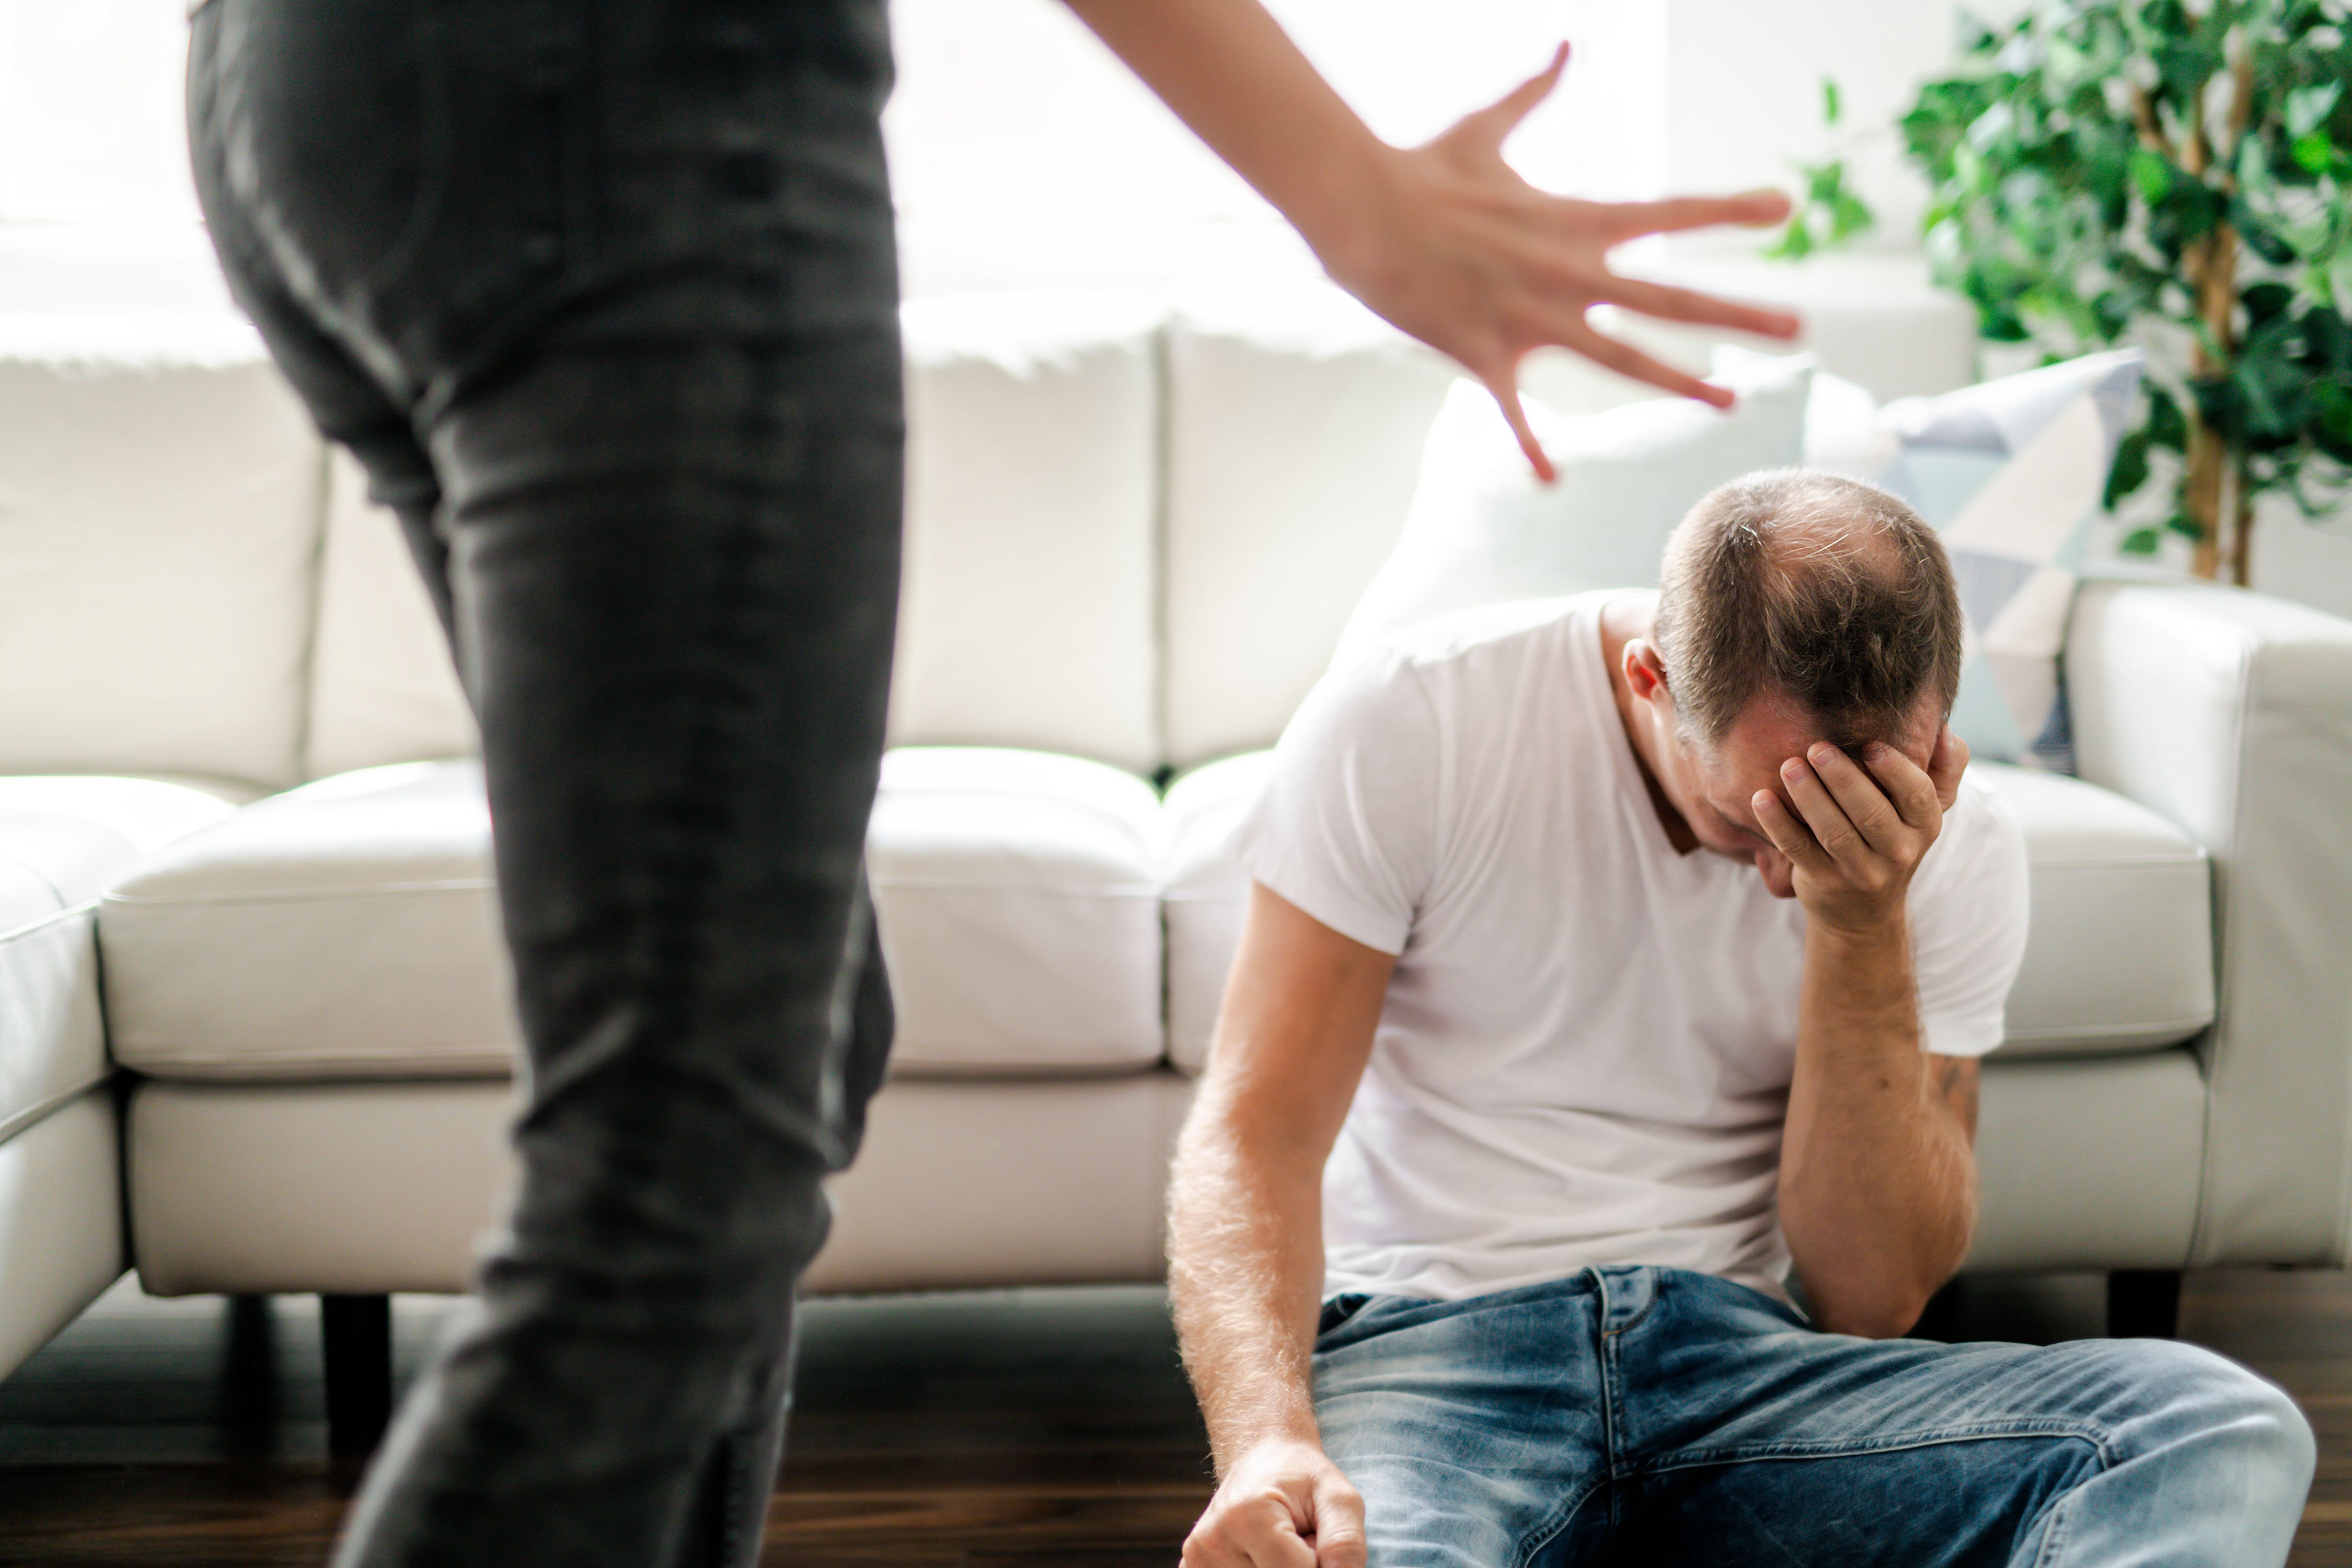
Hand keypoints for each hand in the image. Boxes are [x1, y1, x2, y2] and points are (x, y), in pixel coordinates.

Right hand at [1182, 1437, 1365, 1567]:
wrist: (1261, 1458)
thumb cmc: (1303, 1480)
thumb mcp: (1339, 1498)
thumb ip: (1345, 1545)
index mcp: (1248, 1516)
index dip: (1318, 1563)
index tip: (1314, 1536)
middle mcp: (1213, 1540)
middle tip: (1298, 1541)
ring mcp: (1198, 1558)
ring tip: (1281, 1545)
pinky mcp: (1193, 1566)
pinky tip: (1259, 1553)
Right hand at [1315, 44, 1798, 479]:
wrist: (1361, 209)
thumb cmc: (1421, 169)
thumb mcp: (1485, 126)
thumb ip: (1534, 91)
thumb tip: (1566, 44)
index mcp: (1573, 219)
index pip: (1668, 212)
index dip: (1729, 210)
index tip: (1785, 210)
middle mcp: (1565, 271)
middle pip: (1667, 296)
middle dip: (1736, 311)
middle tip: (1798, 326)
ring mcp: (1528, 316)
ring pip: (1619, 358)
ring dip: (1678, 381)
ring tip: (1729, 400)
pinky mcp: (1483, 352)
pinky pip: (1512, 410)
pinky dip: (1530, 446)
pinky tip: (1551, 480)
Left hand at [1751, 727, 1969, 935]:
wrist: (1864, 913)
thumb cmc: (1892, 842)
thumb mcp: (1924, 813)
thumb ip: (1944, 771)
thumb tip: (1945, 730)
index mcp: (1924, 827)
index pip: (1918, 795)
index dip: (1895, 770)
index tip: (1869, 745)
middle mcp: (1897, 852)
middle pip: (1871, 814)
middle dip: (1843, 778)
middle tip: (1817, 748)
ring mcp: (1859, 872)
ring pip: (1834, 832)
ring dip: (1809, 797)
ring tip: (1789, 766)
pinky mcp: (1822, 882)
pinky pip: (1798, 849)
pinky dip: (1778, 824)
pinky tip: (1761, 798)